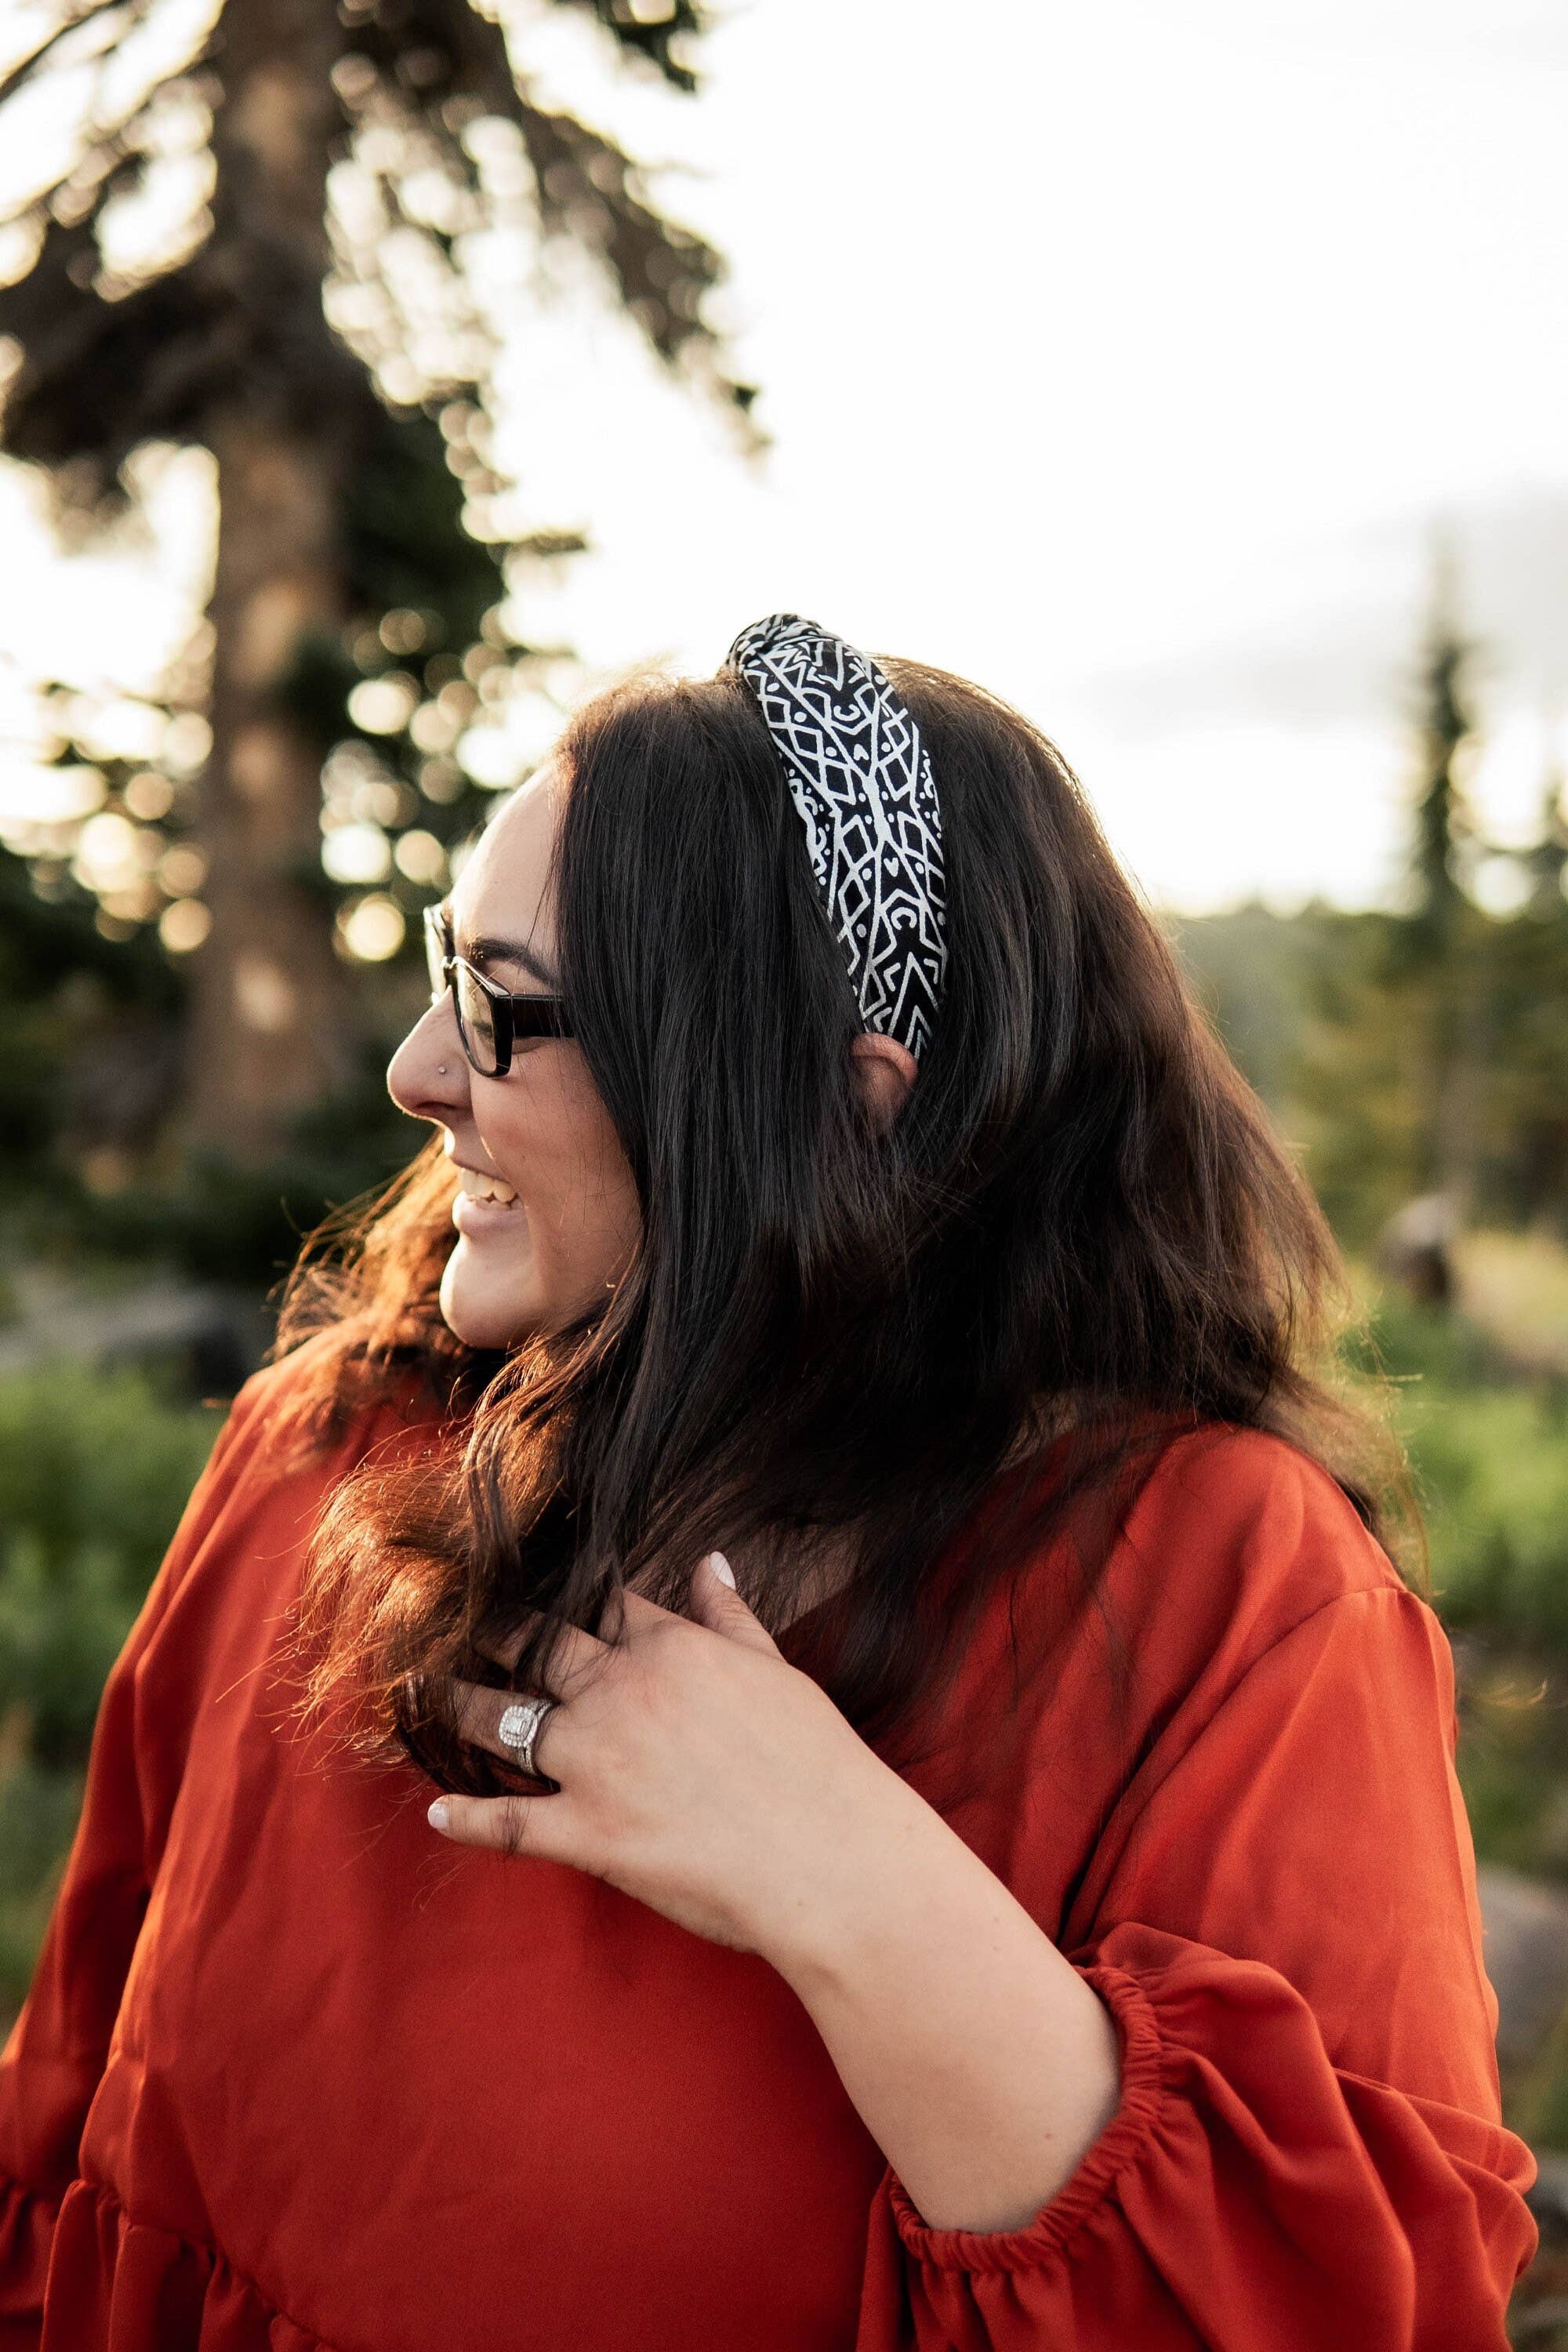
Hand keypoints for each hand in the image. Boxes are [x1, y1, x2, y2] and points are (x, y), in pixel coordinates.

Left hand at [428, 1553, 924, 1966]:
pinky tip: (437, 1812)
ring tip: (425, 1694)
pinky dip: (467, 1818)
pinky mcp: (588, 1832)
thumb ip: (731, 1616)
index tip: (532, 1583)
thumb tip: (710, 1561)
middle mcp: (621, 1692)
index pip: (603, 1602)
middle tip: (457, 1622)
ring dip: (458, 1706)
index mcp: (670, 1648)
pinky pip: (508, 1822)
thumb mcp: (777, 1671)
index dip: (568, 1592)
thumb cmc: (817, 1765)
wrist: (832, 1859)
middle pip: (537, 1646)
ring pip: (505, 1720)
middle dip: (494, 1632)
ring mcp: (597, 1762)